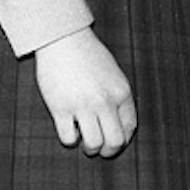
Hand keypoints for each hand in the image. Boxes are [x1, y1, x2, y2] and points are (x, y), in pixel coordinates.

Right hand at [30, 29, 134, 157]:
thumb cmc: (88, 55)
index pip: (129, 128)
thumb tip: (120, 128)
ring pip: (93, 144)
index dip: (123, 140)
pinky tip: (70, 128)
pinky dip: (70, 139)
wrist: (62, 38)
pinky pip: (68, 138)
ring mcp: (82, 105)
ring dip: (89, 148)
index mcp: (121, 92)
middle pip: (114, 141)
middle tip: (100, 149)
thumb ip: (118, 98)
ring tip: (84, 141)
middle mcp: (104, 101)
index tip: (114, 141)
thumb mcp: (113, 74)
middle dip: (108, 151)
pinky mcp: (60, 108)